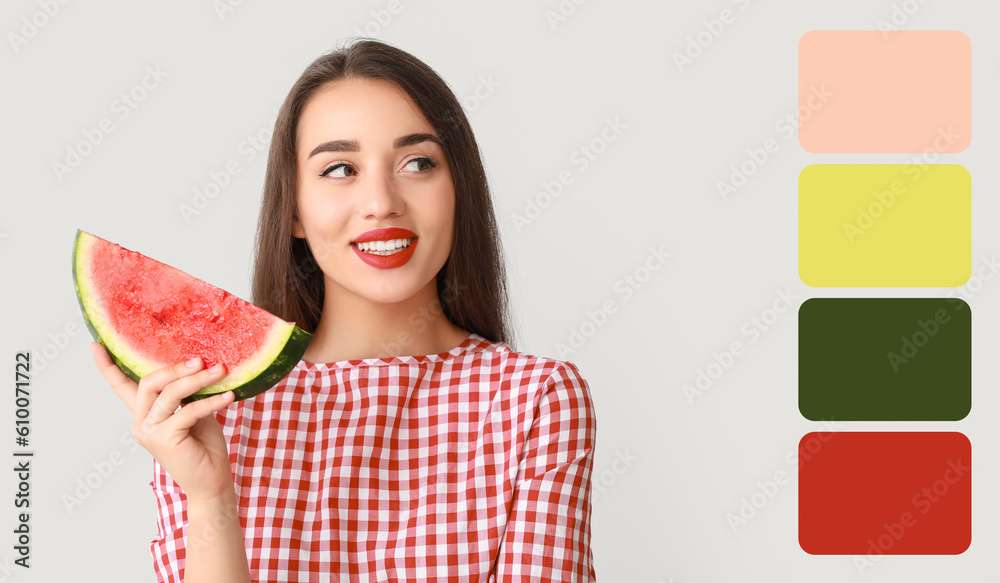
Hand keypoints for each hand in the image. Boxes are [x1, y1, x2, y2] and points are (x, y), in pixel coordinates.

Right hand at [90, 341, 236, 500]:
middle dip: (176, 368)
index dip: (108, 366)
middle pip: (149, 383)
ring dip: (198, 380)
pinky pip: (188, 411)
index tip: (95, 345)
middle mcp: (141, 422)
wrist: (212, 483)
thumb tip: (197, 365)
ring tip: (220, 371)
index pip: (121, 387)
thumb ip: (188, 394)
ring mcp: (149, 432)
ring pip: (170, 394)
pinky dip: (211, 402)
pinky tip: (228, 396)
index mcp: (145, 414)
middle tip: (202, 359)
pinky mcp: (164, 439)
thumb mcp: (195, 413)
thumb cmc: (204, 447)